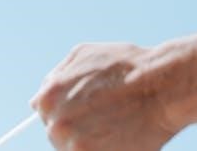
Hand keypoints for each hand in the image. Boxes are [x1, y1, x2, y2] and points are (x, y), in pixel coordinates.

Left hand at [31, 42, 180, 150]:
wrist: (161, 85)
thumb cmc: (127, 67)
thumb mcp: (84, 55)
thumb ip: (56, 76)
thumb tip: (34, 101)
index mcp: (48, 98)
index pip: (47, 115)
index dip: (73, 110)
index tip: (93, 108)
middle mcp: (56, 123)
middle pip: (59, 135)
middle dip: (80, 127)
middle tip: (108, 116)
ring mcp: (73, 145)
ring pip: (74, 149)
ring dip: (92, 141)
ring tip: (116, 125)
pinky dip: (104, 149)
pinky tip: (120, 137)